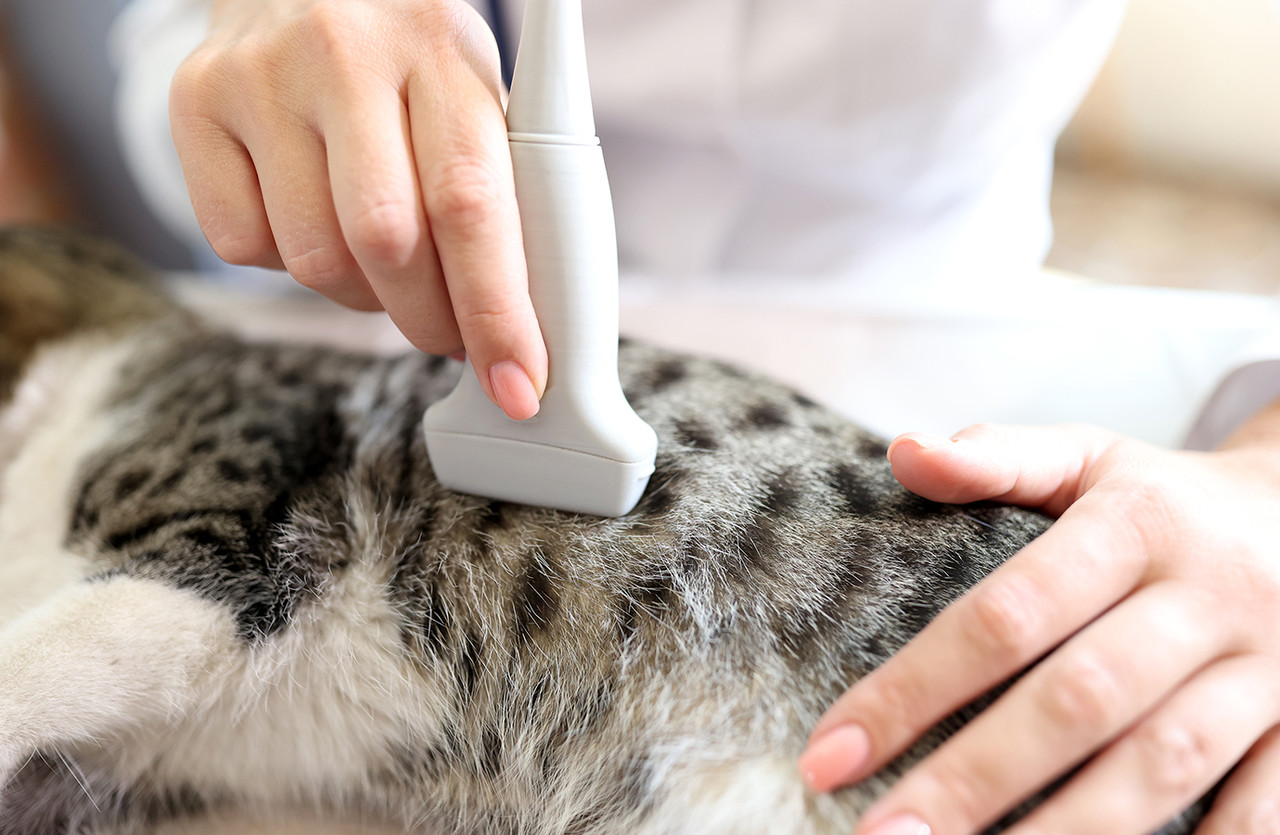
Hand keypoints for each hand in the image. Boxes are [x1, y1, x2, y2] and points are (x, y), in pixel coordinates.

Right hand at [170, 0, 545, 419]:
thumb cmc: (411, 55)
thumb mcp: (476, 96)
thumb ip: (501, 198)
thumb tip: (518, 331)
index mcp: (438, 50)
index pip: (469, 205)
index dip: (497, 313)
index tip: (518, 384)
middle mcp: (341, 55)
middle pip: (386, 244)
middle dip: (430, 319)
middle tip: (451, 334)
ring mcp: (258, 78)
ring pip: (316, 261)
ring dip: (365, 297)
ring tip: (385, 261)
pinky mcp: (196, 104)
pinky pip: (245, 248)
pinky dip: (292, 265)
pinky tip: (316, 218)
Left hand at [798, 408, 1279, 833]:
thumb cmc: (1166, 498)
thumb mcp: (1088, 457)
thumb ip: (997, 458)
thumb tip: (903, 452)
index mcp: (1135, 526)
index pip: (1005, 615)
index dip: (914, 688)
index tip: (831, 755)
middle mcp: (1205, 598)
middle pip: (1078, 701)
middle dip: (976, 779)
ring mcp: (1269, 669)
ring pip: (1164, 764)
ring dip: (1070, 833)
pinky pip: (1265, 807)